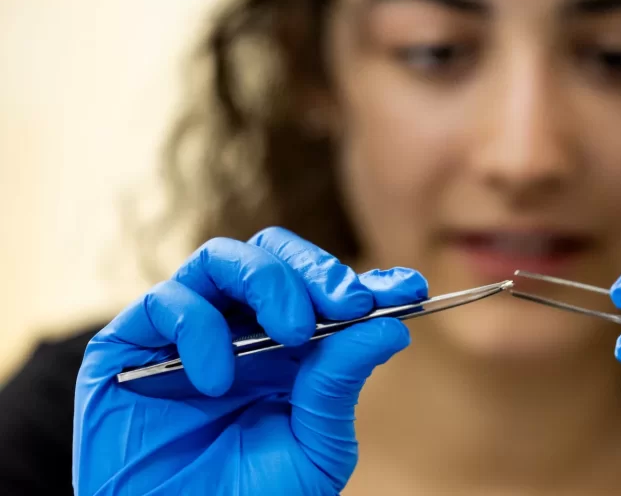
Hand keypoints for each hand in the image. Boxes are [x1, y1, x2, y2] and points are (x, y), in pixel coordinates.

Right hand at [73, 227, 426, 495]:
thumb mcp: (313, 445)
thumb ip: (340, 384)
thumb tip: (390, 328)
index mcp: (286, 349)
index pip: (326, 294)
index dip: (368, 284)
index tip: (410, 289)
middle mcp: (237, 329)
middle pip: (274, 255)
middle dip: (317, 271)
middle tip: (348, 304)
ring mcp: (186, 332)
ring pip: (223, 260)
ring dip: (268, 282)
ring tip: (294, 333)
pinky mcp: (131, 345)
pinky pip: (166, 303)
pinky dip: (199, 329)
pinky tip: (217, 380)